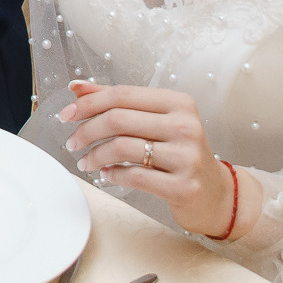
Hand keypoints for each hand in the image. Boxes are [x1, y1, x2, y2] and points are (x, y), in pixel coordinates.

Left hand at [58, 80, 242, 238]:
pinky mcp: (183, 186)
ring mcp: (186, 156)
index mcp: (179, 103)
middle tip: (72, 142)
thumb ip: (118, 103)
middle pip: (118, 119)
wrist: (216, 194)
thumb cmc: (180, 153)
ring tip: (85, 162)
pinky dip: (112, 174)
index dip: (88, 103)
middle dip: (86, 130)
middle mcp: (185, 126)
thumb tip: (77, 87)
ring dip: (95, 155)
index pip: (122, 94)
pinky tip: (107, 175)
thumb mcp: (155, 121)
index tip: (66, 114)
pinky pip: (133, 176)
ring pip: (121, 147)